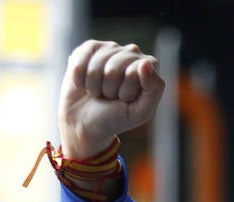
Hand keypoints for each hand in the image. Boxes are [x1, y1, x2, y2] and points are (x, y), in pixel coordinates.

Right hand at [58, 40, 164, 158]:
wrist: (87, 122)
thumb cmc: (117, 117)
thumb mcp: (141, 111)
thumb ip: (154, 89)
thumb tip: (146, 62)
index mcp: (150, 66)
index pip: (133, 73)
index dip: (125, 92)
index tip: (125, 100)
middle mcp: (132, 52)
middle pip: (113, 70)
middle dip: (109, 90)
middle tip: (111, 97)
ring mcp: (111, 47)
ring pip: (95, 68)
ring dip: (94, 87)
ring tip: (100, 91)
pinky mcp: (90, 48)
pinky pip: (79, 64)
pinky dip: (79, 80)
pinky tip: (86, 83)